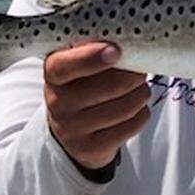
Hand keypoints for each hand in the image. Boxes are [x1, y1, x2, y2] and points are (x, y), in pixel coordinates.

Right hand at [44, 42, 150, 170]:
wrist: (73, 129)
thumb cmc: (83, 84)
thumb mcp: (80, 64)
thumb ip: (96, 50)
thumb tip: (126, 46)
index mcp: (53, 73)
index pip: (66, 65)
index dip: (92, 57)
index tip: (116, 51)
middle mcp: (57, 102)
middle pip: (110, 86)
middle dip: (134, 75)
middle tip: (140, 71)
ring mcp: (71, 129)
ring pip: (125, 107)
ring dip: (141, 94)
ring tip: (140, 89)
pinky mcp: (89, 148)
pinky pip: (130, 126)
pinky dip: (142, 114)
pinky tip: (136, 109)